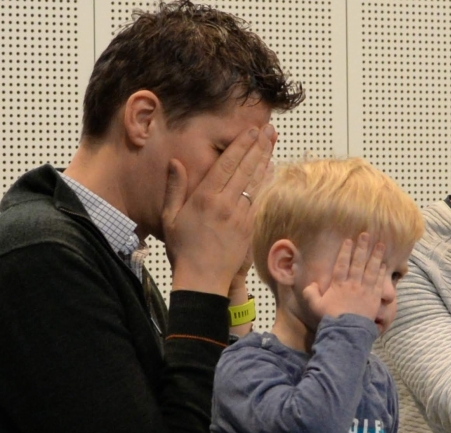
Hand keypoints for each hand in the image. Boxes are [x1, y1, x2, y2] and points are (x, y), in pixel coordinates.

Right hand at [163, 125, 276, 295]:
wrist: (202, 279)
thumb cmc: (183, 249)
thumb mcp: (171, 216)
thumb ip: (175, 187)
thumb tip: (176, 162)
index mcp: (205, 197)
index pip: (227, 163)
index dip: (241, 144)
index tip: (251, 130)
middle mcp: (225, 203)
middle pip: (246, 168)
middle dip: (258, 146)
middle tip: (268, 130)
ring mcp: (240, 215)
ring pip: (256, 181)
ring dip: (265, 159)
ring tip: (272, 142)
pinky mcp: (249, 226)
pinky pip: (259, 198)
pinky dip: (266, 182)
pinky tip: (271, 169)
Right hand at [302, 233, 385, 321]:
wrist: (347, 332)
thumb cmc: (331, 319)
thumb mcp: (316, 306)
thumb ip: (311, 293)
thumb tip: (311, 284)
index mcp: (339, 285)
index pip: (342, 264)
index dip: (346, 251)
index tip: (349, 240)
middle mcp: (353, 284)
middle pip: (358, 262)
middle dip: (362, 248)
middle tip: (366, 235)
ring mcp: (365, 290)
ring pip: (372, 269)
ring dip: (376, 256)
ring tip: (380, 245)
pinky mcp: (375, 298)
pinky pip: (379, 283)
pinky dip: (382, 273)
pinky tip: (384, 264)